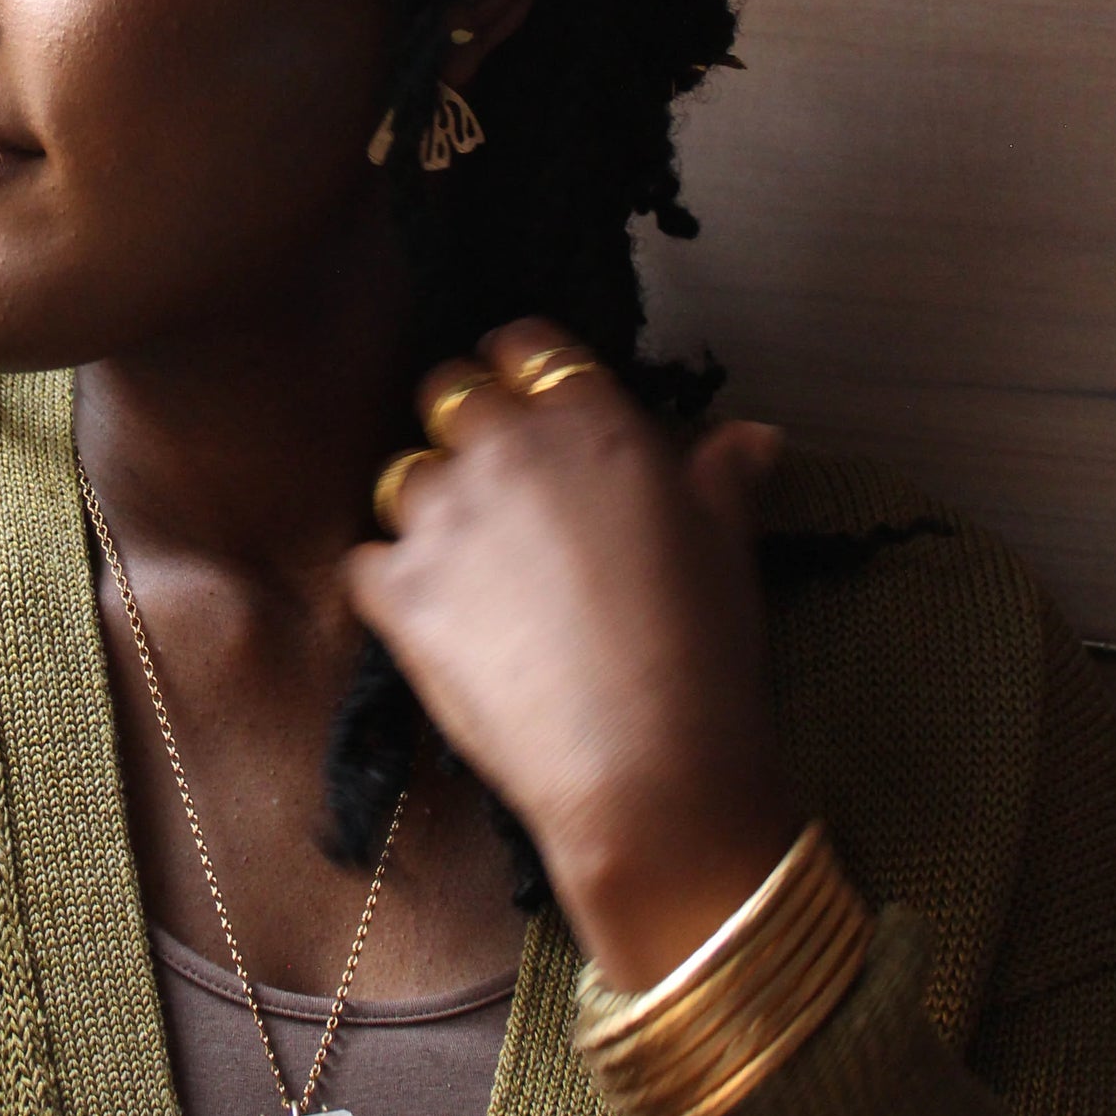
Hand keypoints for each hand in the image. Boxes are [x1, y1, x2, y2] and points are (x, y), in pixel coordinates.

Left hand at [345, 317, 800, 991]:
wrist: (648, 770)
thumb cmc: (704, 652)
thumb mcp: (729, 544)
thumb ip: (720, 474)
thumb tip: (749, 438)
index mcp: (589, 423)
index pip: (523, 346)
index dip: (519, 371)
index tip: (523, 398)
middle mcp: (504, 450)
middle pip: (447, 393)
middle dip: (464, 427)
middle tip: (495, 484)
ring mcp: (441, 519)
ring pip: (402, 476)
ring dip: (428, 509)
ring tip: (473, 567)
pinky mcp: (396, 591)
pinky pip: (366, 562)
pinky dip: (388, 583)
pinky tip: (434, 619)